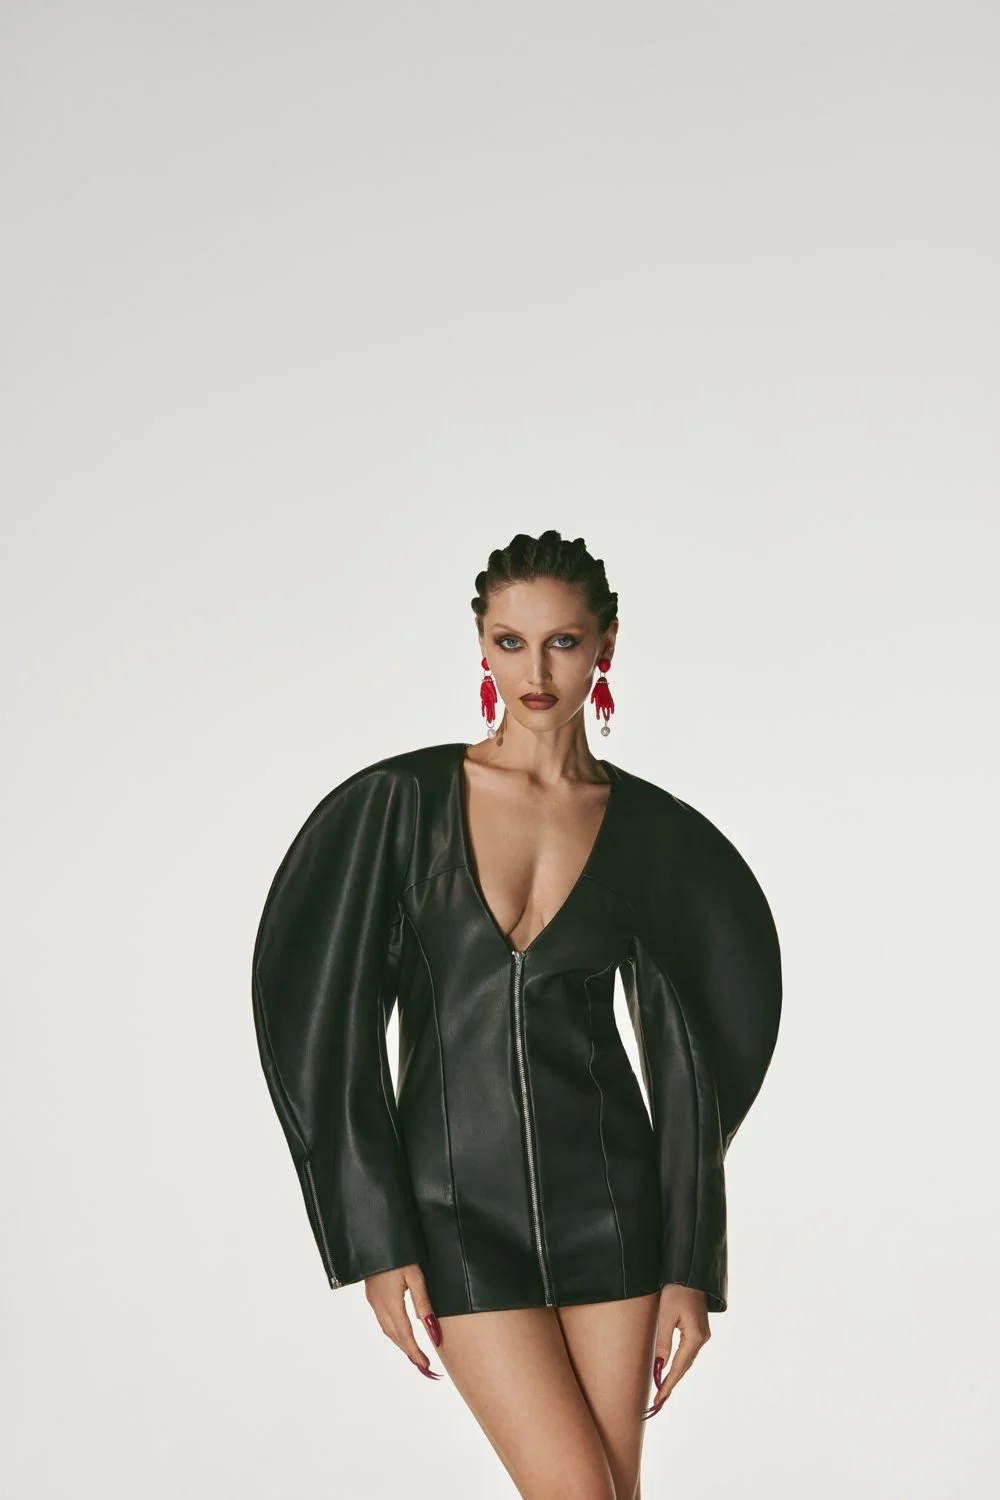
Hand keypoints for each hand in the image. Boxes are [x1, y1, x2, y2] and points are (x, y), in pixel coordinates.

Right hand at [364, 1263, 443, 1379]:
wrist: (376, 1238)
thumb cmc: (399, 1254)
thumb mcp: (415, 1277)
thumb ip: (424, 1304)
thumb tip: (433, 1331)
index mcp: (390, 1303)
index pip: (405, 1335)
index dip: (416, 1352)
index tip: (426, 1366)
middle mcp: (379, 1306)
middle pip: (395, 1337)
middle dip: (410, 1353)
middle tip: (424, 1366)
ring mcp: (374, 1302)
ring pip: (387, 1331)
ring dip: (401, 1344)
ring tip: (415, 1355)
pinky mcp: (372, 1297)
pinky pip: (383, 1322)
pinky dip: (394, 1333)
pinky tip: (401, 1335)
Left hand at [642, 1284, 710, 1419]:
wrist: (689, 1274)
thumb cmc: (676, 1291)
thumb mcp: (665, 1316)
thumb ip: (663, 1342)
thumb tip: (659, 1366)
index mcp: (694, 1337)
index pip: (678, 1367)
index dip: (668, 1384)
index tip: (659, 1399)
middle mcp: (702, 1338)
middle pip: (684, 1367)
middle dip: (671, 1383)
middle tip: (658, 1400)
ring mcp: (702, 1335)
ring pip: (687, 1360)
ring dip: (675, 1373)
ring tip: (662, 1389)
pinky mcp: (699, 1330)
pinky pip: (688, 1352)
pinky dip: (679, 1362)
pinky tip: (671, 1368)